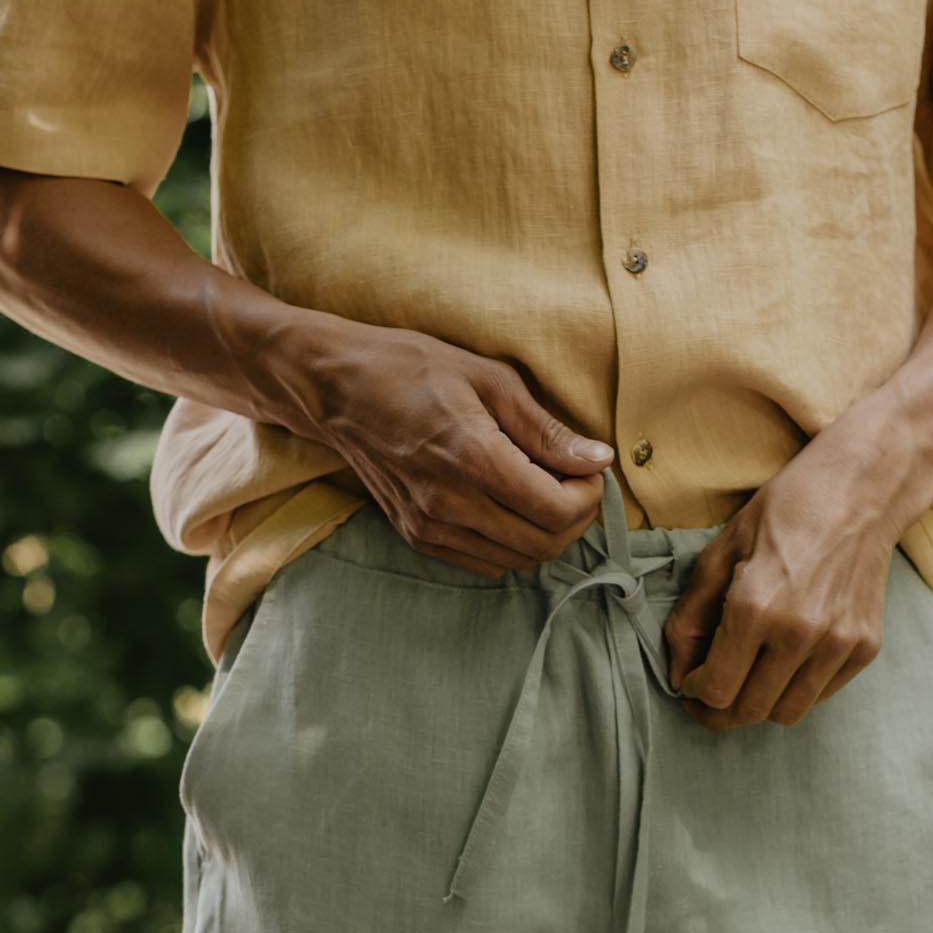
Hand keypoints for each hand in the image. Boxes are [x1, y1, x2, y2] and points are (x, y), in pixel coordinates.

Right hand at [289, 321, 612, 575]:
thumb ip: (545, 429)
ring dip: (544, 534)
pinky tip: (508, 507)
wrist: (335, 390)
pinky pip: (485, 563)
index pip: (557, 511)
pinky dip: (511, 544)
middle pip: (543, 545)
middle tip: (575, 484)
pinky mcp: (418, 537)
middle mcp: (451, 504)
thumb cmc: (411, 369)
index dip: (588, 496)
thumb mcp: (488, 379)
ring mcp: (431, 527)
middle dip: (574, 519)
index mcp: (474, 458)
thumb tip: (597, 459)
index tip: (588, 470)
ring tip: (542, 492)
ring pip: (517, 561)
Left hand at [664, 433, 900, 729]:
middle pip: (749, 711)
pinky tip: (785, 660)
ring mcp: (838, 644)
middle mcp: (799, 633)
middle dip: (720, 710)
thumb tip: (679, 673)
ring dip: (759, 704)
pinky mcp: (865, 647)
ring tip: (748, 678)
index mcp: (755, 607)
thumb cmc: (786, 510)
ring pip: (786, 713)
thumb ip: (692, 617)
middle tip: (709, 693)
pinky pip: (820, 695)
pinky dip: (796, 689)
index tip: (691, 683)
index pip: (717, 689)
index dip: (695, 694)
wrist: (863, 489)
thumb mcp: (722, 551)